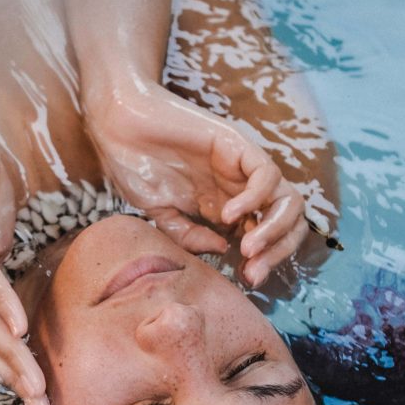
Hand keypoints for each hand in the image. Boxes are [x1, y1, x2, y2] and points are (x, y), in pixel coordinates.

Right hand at [84, 79, 307, 286]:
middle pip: (287, 222)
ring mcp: (241, 167)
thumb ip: (188, 235)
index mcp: (225, 208)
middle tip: (253, 272)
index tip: (247, 279)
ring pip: (288, 200)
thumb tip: (223, 249)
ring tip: (248, 249)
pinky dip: (256, 199)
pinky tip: (228, 214)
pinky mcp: (237, 145)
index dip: (265, 261)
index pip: (267, 238)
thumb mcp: (159, 213)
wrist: (117, 125)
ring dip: (275, 230)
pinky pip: (266, 174)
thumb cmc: (134, 165)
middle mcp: (240, 188)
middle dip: (279, 252)